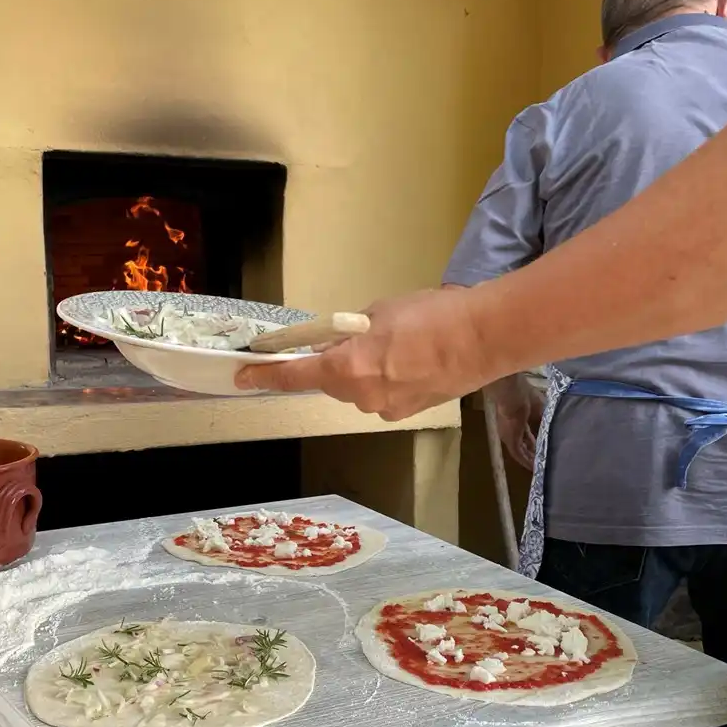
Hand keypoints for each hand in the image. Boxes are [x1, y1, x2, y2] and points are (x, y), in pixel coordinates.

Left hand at [234, 288, 485, 420]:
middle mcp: (361, 396)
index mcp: (348, 368)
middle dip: (336, 363)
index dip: (265, 375)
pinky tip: (413, 362)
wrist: (484, 338)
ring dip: (365, 371)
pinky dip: (389, 380)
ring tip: (399, 347)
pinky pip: (384, 395)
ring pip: (359, 389)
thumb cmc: (432, 316)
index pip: (295, 375)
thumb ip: (350, 332)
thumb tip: (340, 341)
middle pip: (331, 382)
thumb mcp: (379, 313)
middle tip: (357, 338)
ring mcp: (385, 409)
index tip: (242, 376)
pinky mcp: (407, 413)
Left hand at [488, 377, 544, 469]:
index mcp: (520, 418)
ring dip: (530, 460)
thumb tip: (559, 427)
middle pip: (525, 444)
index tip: (545, 448)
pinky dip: (527, 462)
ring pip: (522, 451)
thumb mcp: (542, 409)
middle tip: (543, 461)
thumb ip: (548, 419)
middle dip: (534, 452)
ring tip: (540, 468)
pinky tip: (534, 468)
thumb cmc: (527, 397)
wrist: (514, 396)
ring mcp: (511, 436)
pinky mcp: (510, 441)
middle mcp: (514, 429)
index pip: (528, 434)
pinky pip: (519, 455)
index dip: (536, 442)